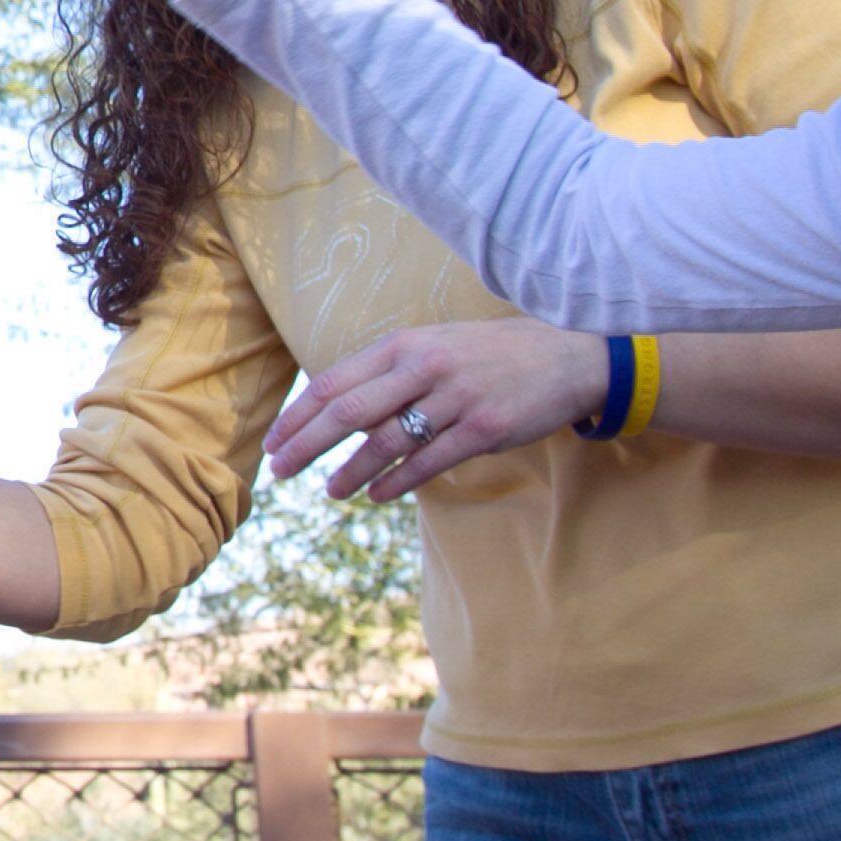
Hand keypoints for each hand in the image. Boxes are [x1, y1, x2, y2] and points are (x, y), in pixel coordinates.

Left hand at [263, 319, 606, 500]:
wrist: (566, 357)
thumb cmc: (487, 354)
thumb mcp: (432, 345)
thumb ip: (386, 371)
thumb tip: (334, 406)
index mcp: (404, 345)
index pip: (334, 382)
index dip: (298, 415)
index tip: (274, 440)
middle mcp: (424, 368)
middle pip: (349, 412)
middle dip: (306, 444)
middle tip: (279, 470)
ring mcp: (455, 399)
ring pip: (386, 442)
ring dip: (350, 471)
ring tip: (331, 490)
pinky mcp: (484, 430)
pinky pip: (429, 462)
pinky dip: (397, 482)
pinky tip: (376, 494)